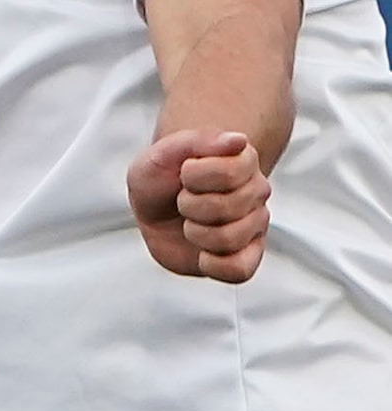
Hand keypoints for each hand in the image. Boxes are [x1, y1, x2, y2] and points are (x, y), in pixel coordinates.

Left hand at [127, 129, 270, 281]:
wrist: (155, 206)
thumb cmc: (160, 178)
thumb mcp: (161, 154)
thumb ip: (195, 142)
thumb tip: (238, 140)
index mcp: (242, 160)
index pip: (229, 173)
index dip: (194, 176)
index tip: (184, 172)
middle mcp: (256, 192)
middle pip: (228, 207)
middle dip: (190, 205)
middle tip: (183, 199)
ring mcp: (254, 224)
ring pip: (231, 238)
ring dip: (196, 233)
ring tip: (190, 222)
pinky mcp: (246, 255)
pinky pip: (240, 270)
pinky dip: (213, 264)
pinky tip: (201, 252)